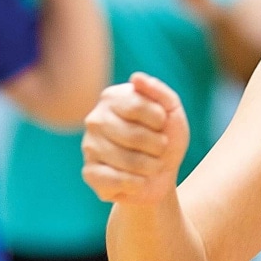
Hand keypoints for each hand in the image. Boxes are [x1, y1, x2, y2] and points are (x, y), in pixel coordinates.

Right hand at [81, 72, 190, 203]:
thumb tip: (136, 77)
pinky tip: (138, 180)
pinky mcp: (89, 173)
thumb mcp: (172, 111)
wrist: (161, 173)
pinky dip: (137, 183)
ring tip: (150, 164)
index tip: (162, 125)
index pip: (137, 106)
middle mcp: (95, 119)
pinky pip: (116, 180)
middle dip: (158, 147)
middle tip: (159, 149)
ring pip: (129, 161)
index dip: (159, 121)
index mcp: (112, 98)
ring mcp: (89, 146)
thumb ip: (158, 91)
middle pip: (135, 136)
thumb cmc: (165, 137)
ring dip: (151, 167)